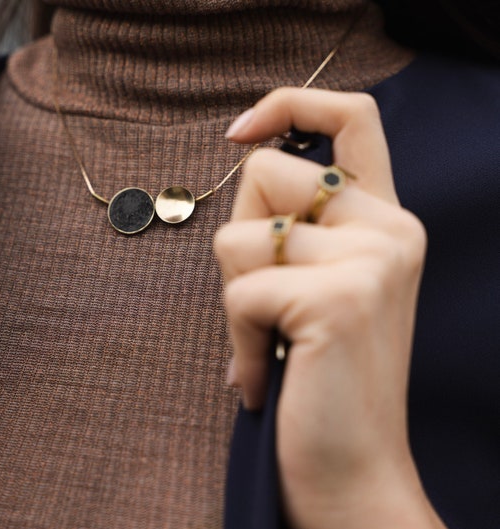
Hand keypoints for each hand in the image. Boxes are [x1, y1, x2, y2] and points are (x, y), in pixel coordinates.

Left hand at [215, 88, 444, 527]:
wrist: (353, 472)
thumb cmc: (319, 380)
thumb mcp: (319, 287)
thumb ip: (300, 226)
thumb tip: (241, 161)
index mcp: (386, 219)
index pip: (352, 115)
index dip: (289, 103)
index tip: (238, 134)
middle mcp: (390, 228)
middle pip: (263, 174)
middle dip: (240, 239)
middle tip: (265, 305)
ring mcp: (371, 259)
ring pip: (239, 235)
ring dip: (236, 298)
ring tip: (268, 345)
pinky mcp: (340, 298)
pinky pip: (238, 293)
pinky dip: (235, 341)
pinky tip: (265, 378)